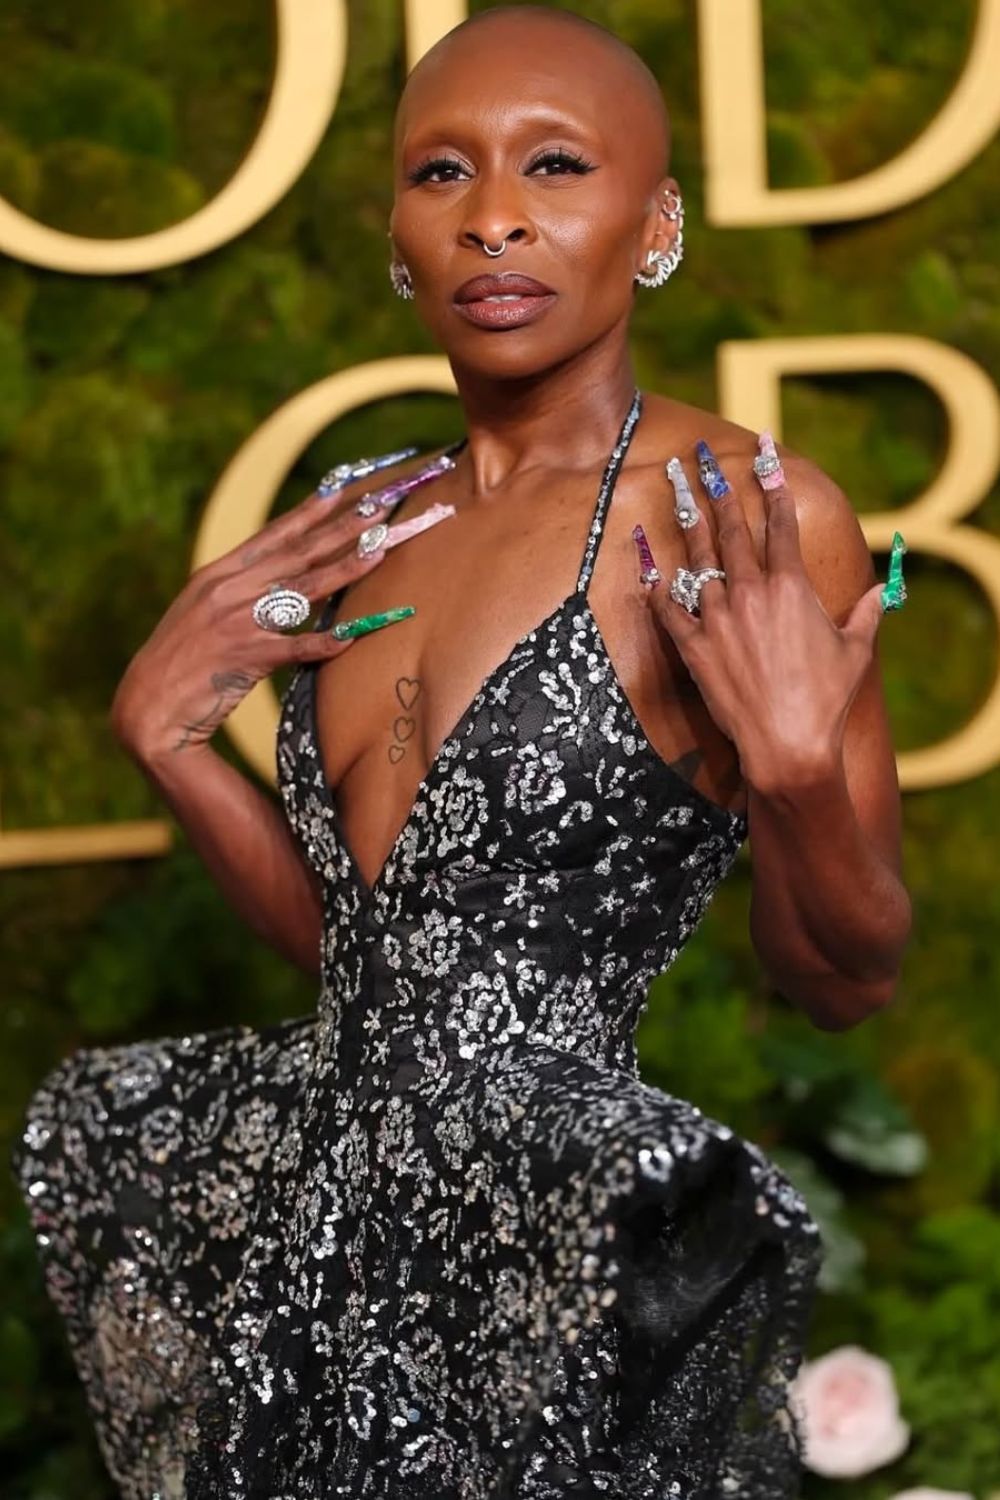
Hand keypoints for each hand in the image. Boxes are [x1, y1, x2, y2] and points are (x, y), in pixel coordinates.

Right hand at [110, 468, 422, 762]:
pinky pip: (295, 647)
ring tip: (379, 551)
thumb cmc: (180, 661)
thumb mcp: (202, 612)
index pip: (273, 535)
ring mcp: (237, 622)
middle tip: (378, 508)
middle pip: (297, 553)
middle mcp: (228, 590)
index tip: (342, 488)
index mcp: (218, 574)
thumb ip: (238, 591)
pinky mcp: (245, 658)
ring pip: (303, 590)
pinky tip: (351, 634)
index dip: (311, 511)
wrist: (147, 706)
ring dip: (345, 569)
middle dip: (341, 528)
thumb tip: (282, 578)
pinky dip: (324, 641)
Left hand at [649, 435, 885, 793]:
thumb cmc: (826, 701)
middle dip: (715, 486)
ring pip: (696, 558)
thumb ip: (865, 614)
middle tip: (700, 455)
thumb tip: (879, 592)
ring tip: (674, 485)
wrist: (788, 746)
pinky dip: (653, 582)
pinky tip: (643, 556)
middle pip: (730, 529)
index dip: (772, 483)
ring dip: (685, 519)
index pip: (780, 523)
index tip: (764, 453)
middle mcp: (751, 594)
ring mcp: (717, 619)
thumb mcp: (855, 652)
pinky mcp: (694, 648)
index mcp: (792, 588)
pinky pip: (667, 608)